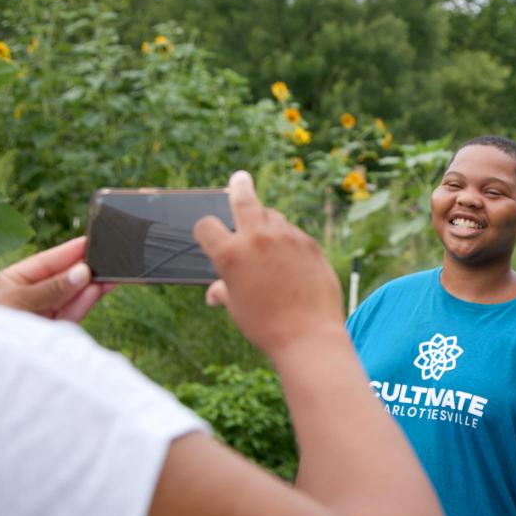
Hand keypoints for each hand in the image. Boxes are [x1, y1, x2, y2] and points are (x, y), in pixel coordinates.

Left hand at [0, 237, 113, 321]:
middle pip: (62, 279)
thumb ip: (51, 288)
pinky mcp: (50, 334)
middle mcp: (28, 298)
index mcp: (12, 282)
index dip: (69, 252)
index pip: (46, 262)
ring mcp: (40, 316)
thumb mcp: (16, 300)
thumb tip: (82, 272)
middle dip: (84, 269)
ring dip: (90, 286)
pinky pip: (71, 314)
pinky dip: (85, 303)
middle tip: (108, 257)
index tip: (92, 241)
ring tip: (111, 274)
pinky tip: (98, 290)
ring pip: (70, 297)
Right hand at [195, 171, 342, 353]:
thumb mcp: (238, 309)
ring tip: (268, 240)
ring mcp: (287, 238)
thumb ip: (225, 291)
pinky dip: (289, 241)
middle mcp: (257, 238)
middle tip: (239, 179)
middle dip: (239, 187)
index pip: (206, 225)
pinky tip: (292, 261)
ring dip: (267, 222)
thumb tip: (214, 293)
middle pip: (243, 198)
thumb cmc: (267, 326)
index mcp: (230, 254)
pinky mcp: (310, 244)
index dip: (205, 231)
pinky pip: (295, 233)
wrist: (309, 336)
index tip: (210, 233)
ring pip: (273, 216)